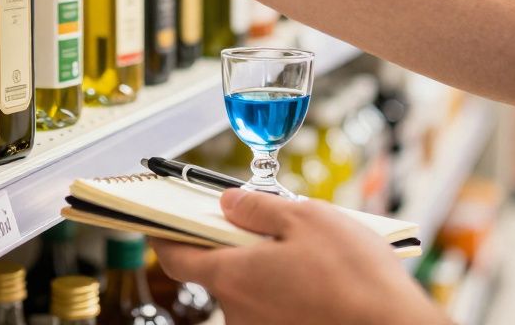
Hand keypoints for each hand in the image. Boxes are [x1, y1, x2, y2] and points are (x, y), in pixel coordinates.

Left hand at [152, 190, 445, 324]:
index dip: (164, 235)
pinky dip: (288, 293)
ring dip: (269, 271)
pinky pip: (274, 310)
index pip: (176, 256)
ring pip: (252, 292)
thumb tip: (228, 203)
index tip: (158, 222)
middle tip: (272, 227)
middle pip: (220, 271)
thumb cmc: (356, 278)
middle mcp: (237, 311)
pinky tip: (321, 283)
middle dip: (239, 247)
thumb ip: (258, 208)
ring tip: (312, 257)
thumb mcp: (306, 218)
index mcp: (232, 276)